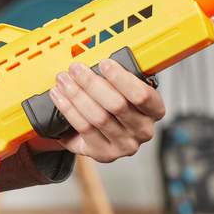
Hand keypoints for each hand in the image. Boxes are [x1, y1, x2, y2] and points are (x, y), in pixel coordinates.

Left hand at [29, 59, 164, 162]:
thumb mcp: (125, 90)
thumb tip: (93, 58)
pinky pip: (84, 129)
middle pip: (116, 105)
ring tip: (63, 80)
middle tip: (75, 69)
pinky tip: (60, 97)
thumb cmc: (117, 106)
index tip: (103, 63)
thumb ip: (116, 78)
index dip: (122, 78)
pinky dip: (68, 110)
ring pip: (97, 117)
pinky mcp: (104, 154)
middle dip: (91, 83)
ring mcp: (124, 145)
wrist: (106, 136)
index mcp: (154, 110)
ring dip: (76, 95)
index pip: (142, 95)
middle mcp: (142, 130)